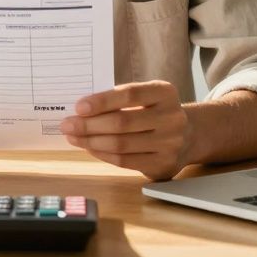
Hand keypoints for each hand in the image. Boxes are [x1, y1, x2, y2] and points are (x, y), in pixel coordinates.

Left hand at [60, 80, 191, 180]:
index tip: (79, 107)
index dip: (102, 101)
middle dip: (89, 125)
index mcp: (165, 92)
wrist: (189, 135)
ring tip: (74, 137)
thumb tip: (81, 110)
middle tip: (67, 125)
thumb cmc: (155, 112)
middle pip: (122, 122)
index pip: (130, 95)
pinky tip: (90, 148)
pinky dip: (103, 154)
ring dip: (91, 142)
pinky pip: (125, 161)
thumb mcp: (147, 97)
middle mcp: (171, 117)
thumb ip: (120, 99)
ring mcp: (170, 143)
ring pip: (121, 144)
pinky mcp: (163, 164)